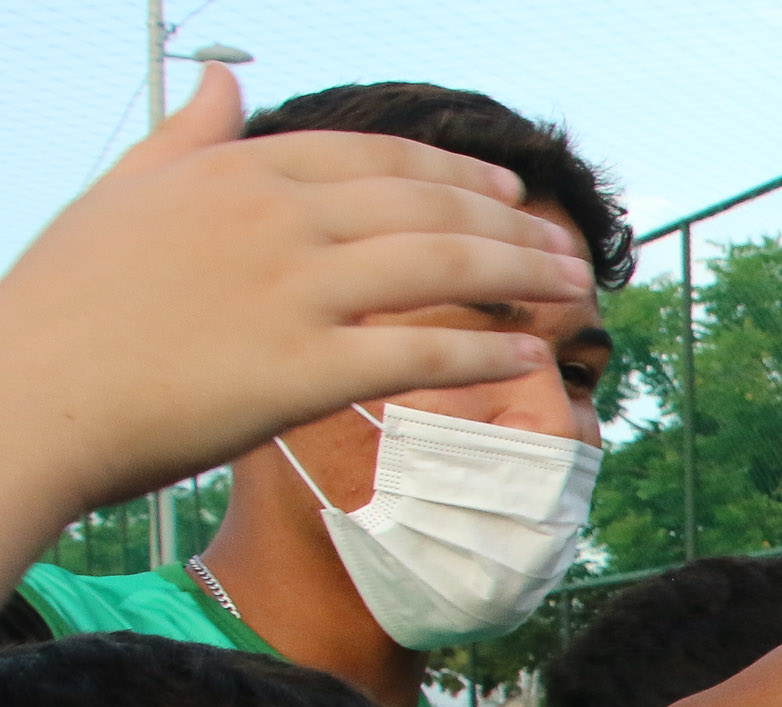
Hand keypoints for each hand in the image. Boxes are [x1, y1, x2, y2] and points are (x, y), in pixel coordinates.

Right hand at [0, 66, 591, 533]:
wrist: (26, 396)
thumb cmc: (66, 307)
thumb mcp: (123, 194)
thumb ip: (188, 138)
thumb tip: (228, 82)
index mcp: (237, 172)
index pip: (374, 159)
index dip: (453, 174)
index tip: (508, 194)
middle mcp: (274, 219)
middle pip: (425, 206)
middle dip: (510, 225)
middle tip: (565, 245)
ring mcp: (293, 292)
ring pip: (440, 266)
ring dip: (521, 274)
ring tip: (572, 288)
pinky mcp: (304, 369)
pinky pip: (419, 350)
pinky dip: (484, 349)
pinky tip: (530, 354)